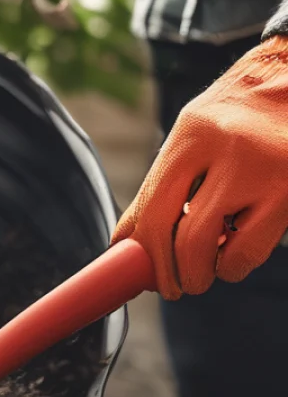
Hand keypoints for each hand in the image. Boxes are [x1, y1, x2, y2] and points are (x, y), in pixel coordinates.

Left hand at [112, 36, 287, 299]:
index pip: (150, 206)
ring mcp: (266, 170)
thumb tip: (130, 240)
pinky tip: (235, 255)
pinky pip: (252, 249)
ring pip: (212, 247)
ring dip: (200, 273)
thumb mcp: (198, 130)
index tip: (132, 270)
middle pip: (176, 233)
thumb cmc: (244, 111)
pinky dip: (236, 264)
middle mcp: (227, 149)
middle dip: (166, 272)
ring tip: (203, 273)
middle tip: (170, 285)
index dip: (136, 248)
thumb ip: (167, 180)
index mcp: (193, 133)